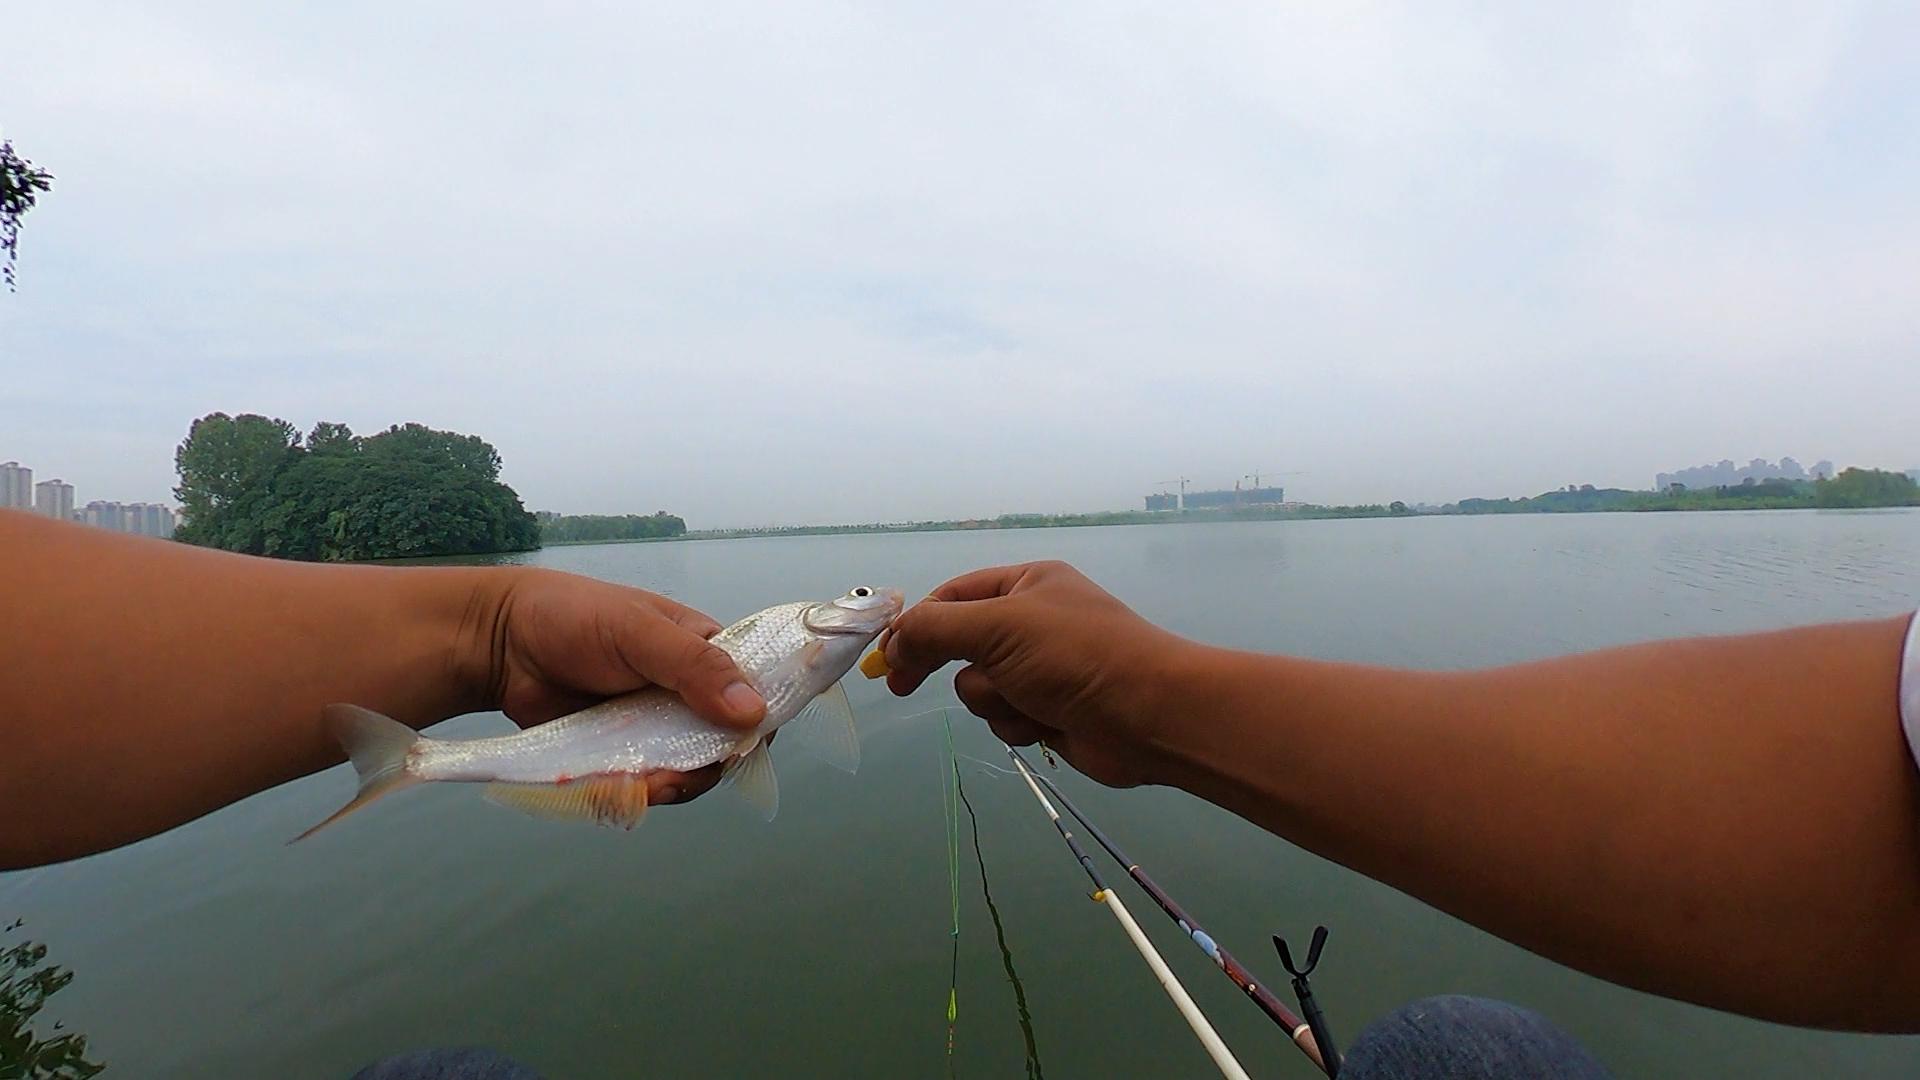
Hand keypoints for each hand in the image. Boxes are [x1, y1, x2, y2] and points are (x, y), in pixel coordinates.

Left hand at [461, 567, 766, 804]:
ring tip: (637, 786)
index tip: (739, 747)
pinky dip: (633, 791)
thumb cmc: (574, 617)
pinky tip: (615, 788)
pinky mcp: (620, 753)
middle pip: (720, 744)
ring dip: (668, 785)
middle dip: (703, 767)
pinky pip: (642, 782)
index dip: (757, 723)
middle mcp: (687, 694)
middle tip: (672, 777)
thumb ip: (696, 667)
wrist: (500, 643)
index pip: (755, 693)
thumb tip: (754, 712)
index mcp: (705, 653)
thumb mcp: (639, 631)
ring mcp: (653, 727)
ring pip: (683, 770)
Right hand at [882, 561, 1195, 786]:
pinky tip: (1048, 724)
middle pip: (960, 645)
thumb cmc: (1076, 655)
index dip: (915, 625)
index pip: (953, 597)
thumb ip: (936, 629)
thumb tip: (895, 641)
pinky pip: (1005, 717)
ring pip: (979, 687)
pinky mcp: (1049, 710)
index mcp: (1026, 585)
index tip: (884, 657)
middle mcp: (1032, 622)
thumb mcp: (998, 627)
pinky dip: (1018, 723)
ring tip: (1030, 700)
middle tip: (901, 686)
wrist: (1150, 714)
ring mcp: (1042, 669)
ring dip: (994, 700)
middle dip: (944, 664)